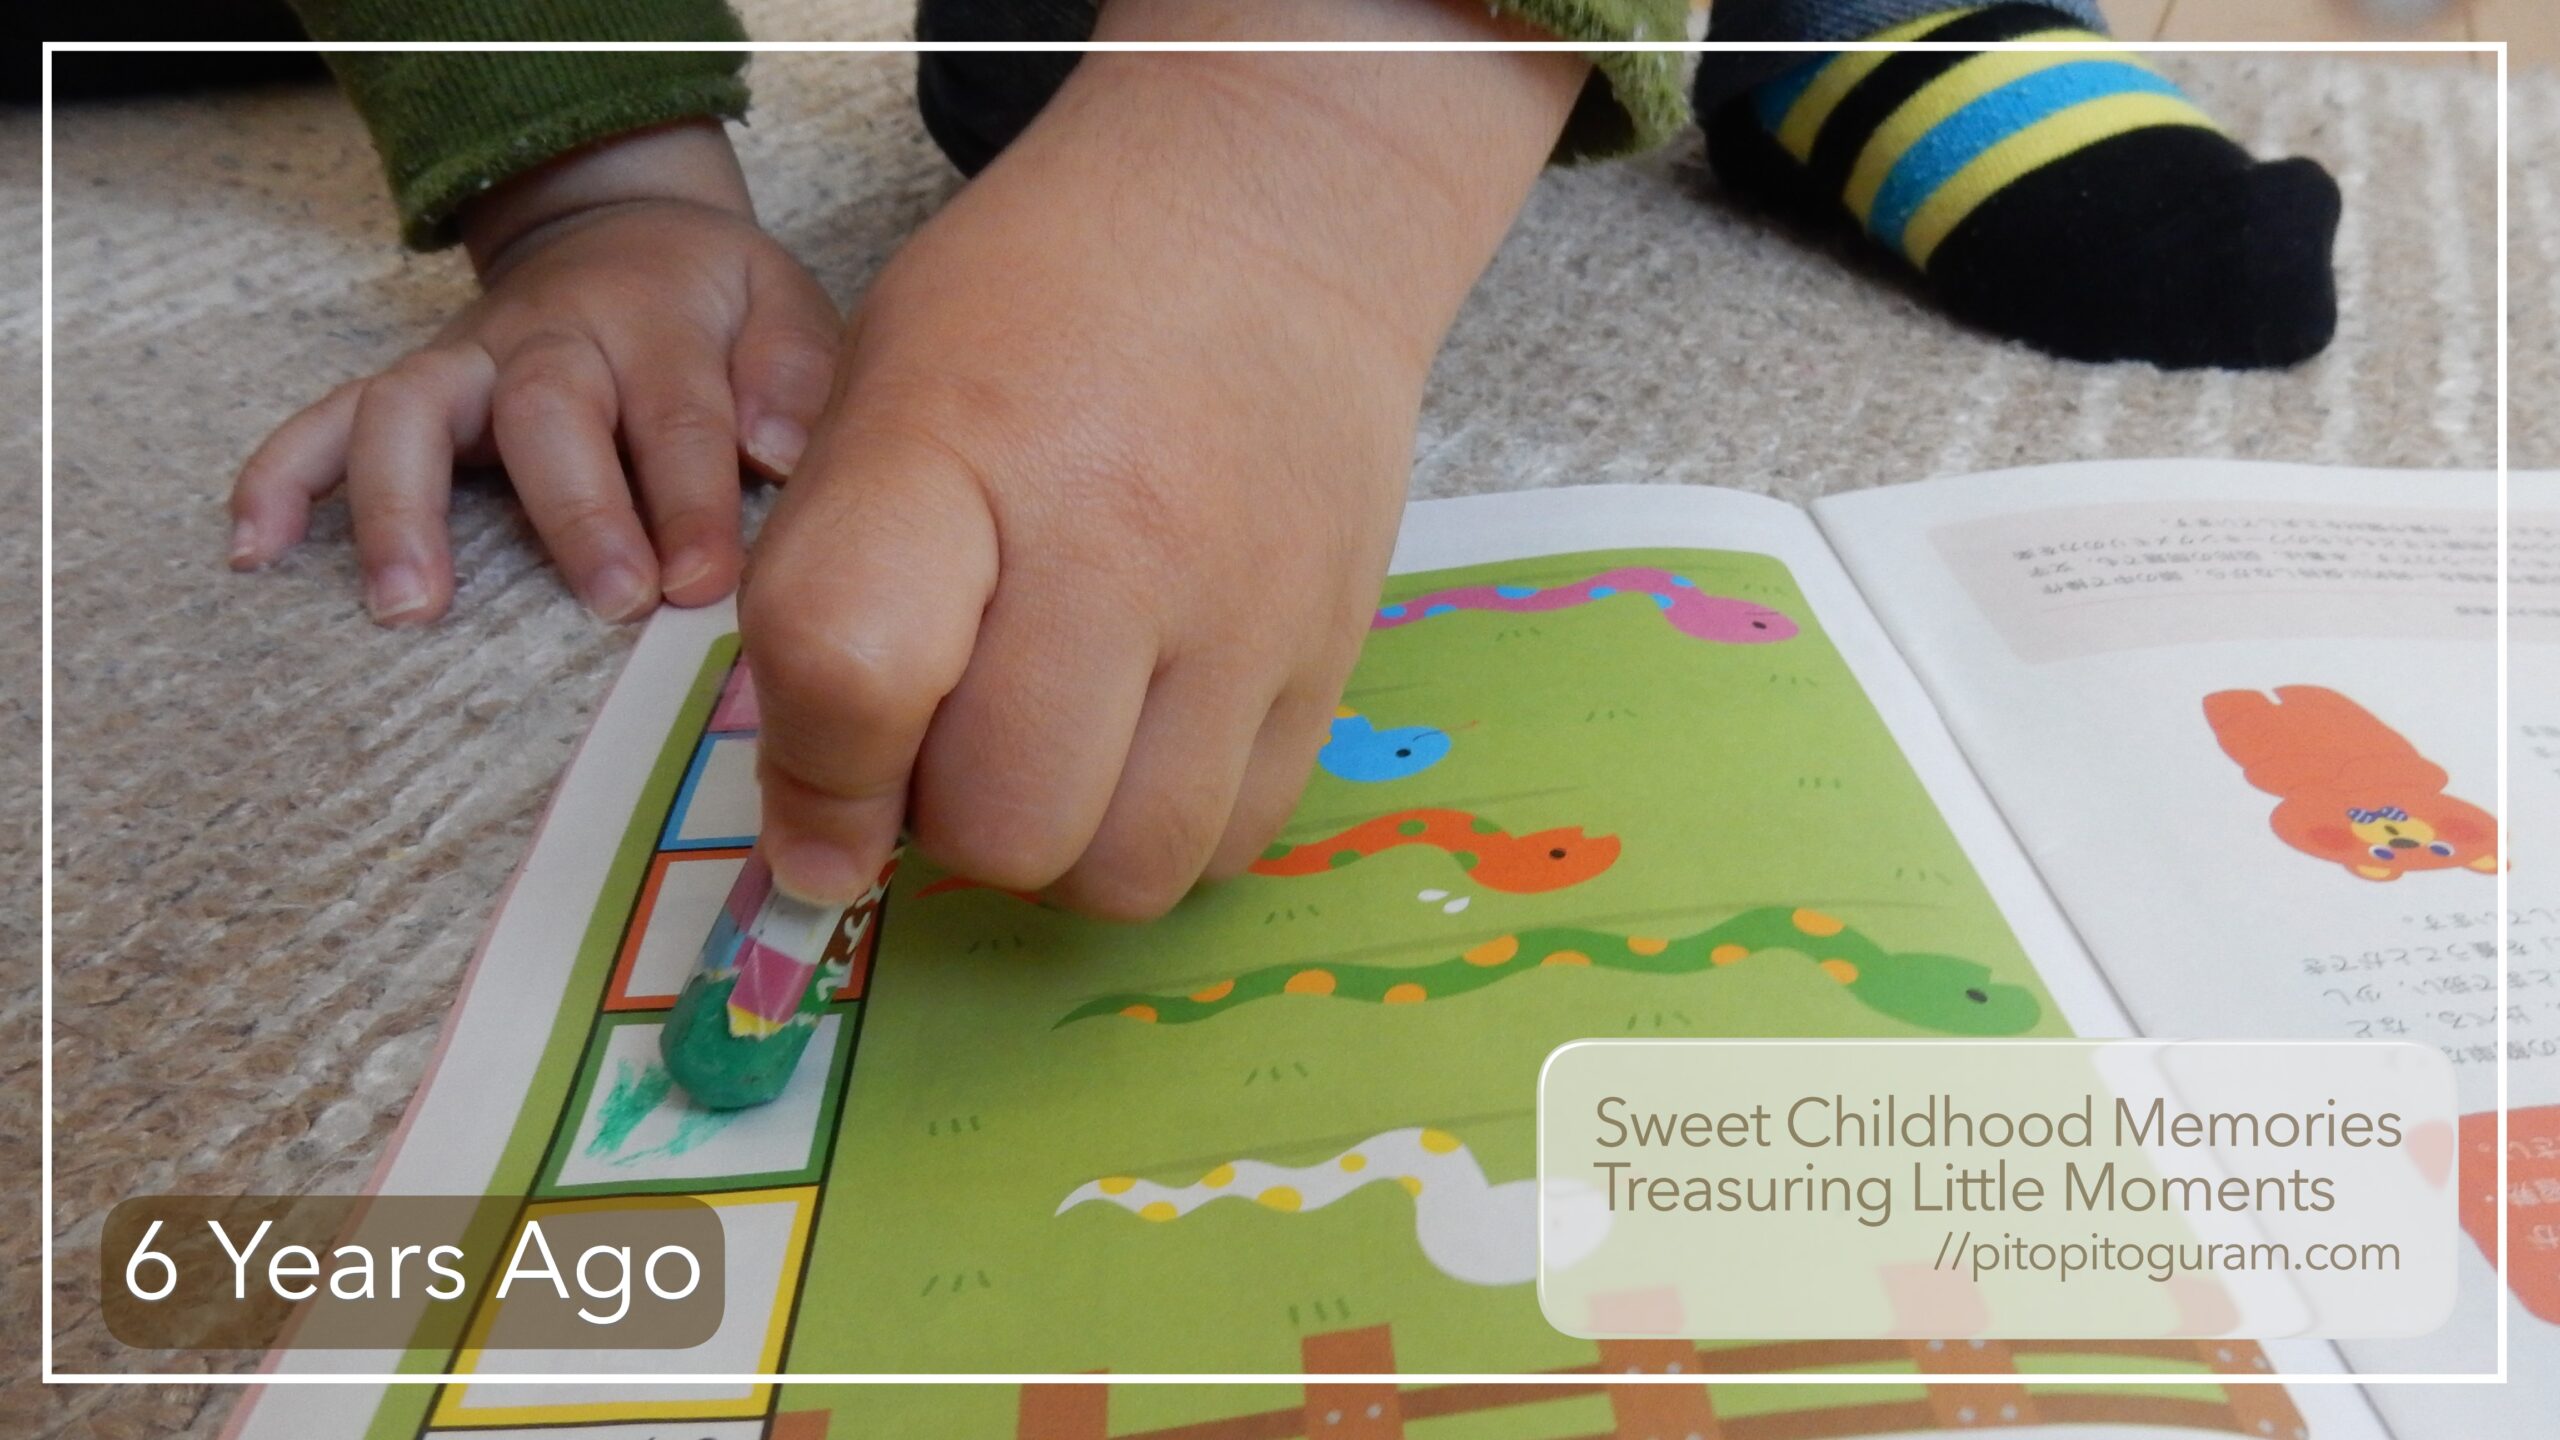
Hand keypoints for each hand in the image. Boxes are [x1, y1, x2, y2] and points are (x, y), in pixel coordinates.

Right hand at [230, 120, 841, 624]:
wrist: (624, 230)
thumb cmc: (714, 304)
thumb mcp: (781, 309)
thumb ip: (791, 379)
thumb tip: (781, 454)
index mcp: (654, 322)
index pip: (678, 413)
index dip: (692, 500)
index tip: (705, 583)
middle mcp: (549, 336)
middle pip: (548, 410)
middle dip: (576, 510)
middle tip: (611, 601)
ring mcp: (466, 359)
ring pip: (411, 410)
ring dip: (399, 507)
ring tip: (404, 607)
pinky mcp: (412, 384)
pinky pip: (324, 418)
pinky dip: (279, 477)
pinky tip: (252, 552)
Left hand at [743, 0, 1584, 917]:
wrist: (1270, 222)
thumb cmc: (1038, 307)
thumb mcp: (881, 395)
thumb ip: (823, 598)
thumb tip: (818, 836)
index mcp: (956, 447)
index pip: (855, 671)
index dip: (818, 780)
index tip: (818, 813)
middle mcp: (1117, 542)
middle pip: (1005, 824)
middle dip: (947, 823)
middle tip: (949, 740)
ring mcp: (1247, 613)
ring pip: (1126, 870)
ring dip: (1061, 847)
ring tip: (1052, 749)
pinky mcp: (1334, 659)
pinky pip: (1233, 843)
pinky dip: (1163, 830)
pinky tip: (1141, 744)